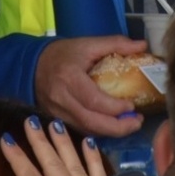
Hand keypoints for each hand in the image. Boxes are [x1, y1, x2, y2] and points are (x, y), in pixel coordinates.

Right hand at [0, 114, 108, 175]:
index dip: (17, 159)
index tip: (6, 139)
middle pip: (52, 165)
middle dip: (39, 142)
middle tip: (30, 121)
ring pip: (75, 165)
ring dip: (63, 144)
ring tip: (54, 124)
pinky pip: (101, 174)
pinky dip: (94, 157)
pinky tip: (88, 142)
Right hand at [32, 35, 148, 138]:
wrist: (31, 64)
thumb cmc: (62, 53)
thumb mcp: (87, 44)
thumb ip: (115, 43)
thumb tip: (142, 45)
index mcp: (69, 78)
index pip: (94, 100)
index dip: (115, 107)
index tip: (132, 106)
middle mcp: (62, 99)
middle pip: (91, 122)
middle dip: (117, 127)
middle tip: (137, 122)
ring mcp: (57, 113)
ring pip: (87, 130)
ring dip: (110, 132)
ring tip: (129, 125)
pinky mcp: (57, 120)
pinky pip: (80, 130)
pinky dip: (98, 131)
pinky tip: (111, 126)